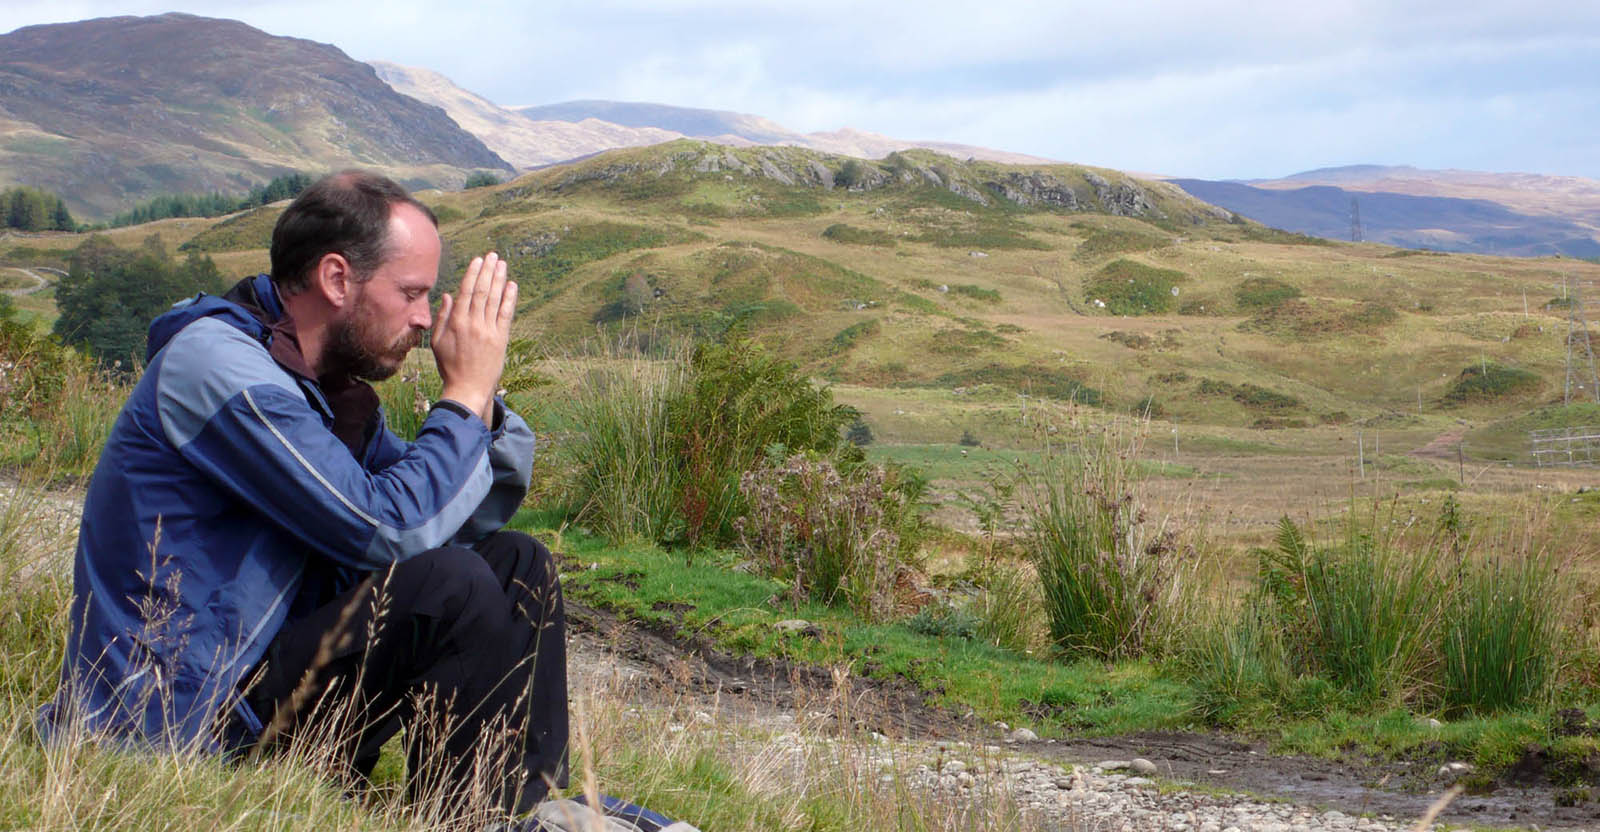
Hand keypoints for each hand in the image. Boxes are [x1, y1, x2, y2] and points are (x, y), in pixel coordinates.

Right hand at [431, 252, 516, 424]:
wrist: (468, 388)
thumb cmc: (450, 366)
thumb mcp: (437, 342)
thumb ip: (443, 317)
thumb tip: (448, 295)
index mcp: (456, 323)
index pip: (466, 292)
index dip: (473, 274)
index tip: (478, 260)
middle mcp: (473, 323)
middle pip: (482, 291)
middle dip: (488, 271)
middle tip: (493, 255)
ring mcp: (489, 331)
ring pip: (495, 299)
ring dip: (500, 279)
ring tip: (502, 264)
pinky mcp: (501, 339)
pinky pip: (506, 314)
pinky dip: (510, 299)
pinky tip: (512, 285)